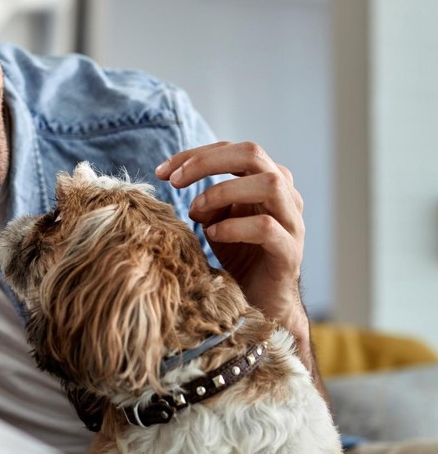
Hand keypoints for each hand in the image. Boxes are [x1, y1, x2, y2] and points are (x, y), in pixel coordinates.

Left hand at [155, 141, 307, 341]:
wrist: (263, 303)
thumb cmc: (239, 255)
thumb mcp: (215, 221)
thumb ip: (206, 203)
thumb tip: (188, 194)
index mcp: (266, 181)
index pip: (232, 150)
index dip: (195, 155)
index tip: (162, 172)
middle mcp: (285, 195)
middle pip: (253, 153)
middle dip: (207, 162)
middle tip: (175, 182)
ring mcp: (292, 222)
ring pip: (269, 184)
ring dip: (223, 191)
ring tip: (195, 212)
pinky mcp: (290, 252)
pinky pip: (266, 227)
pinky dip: (234, 227)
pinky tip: (212, 235)